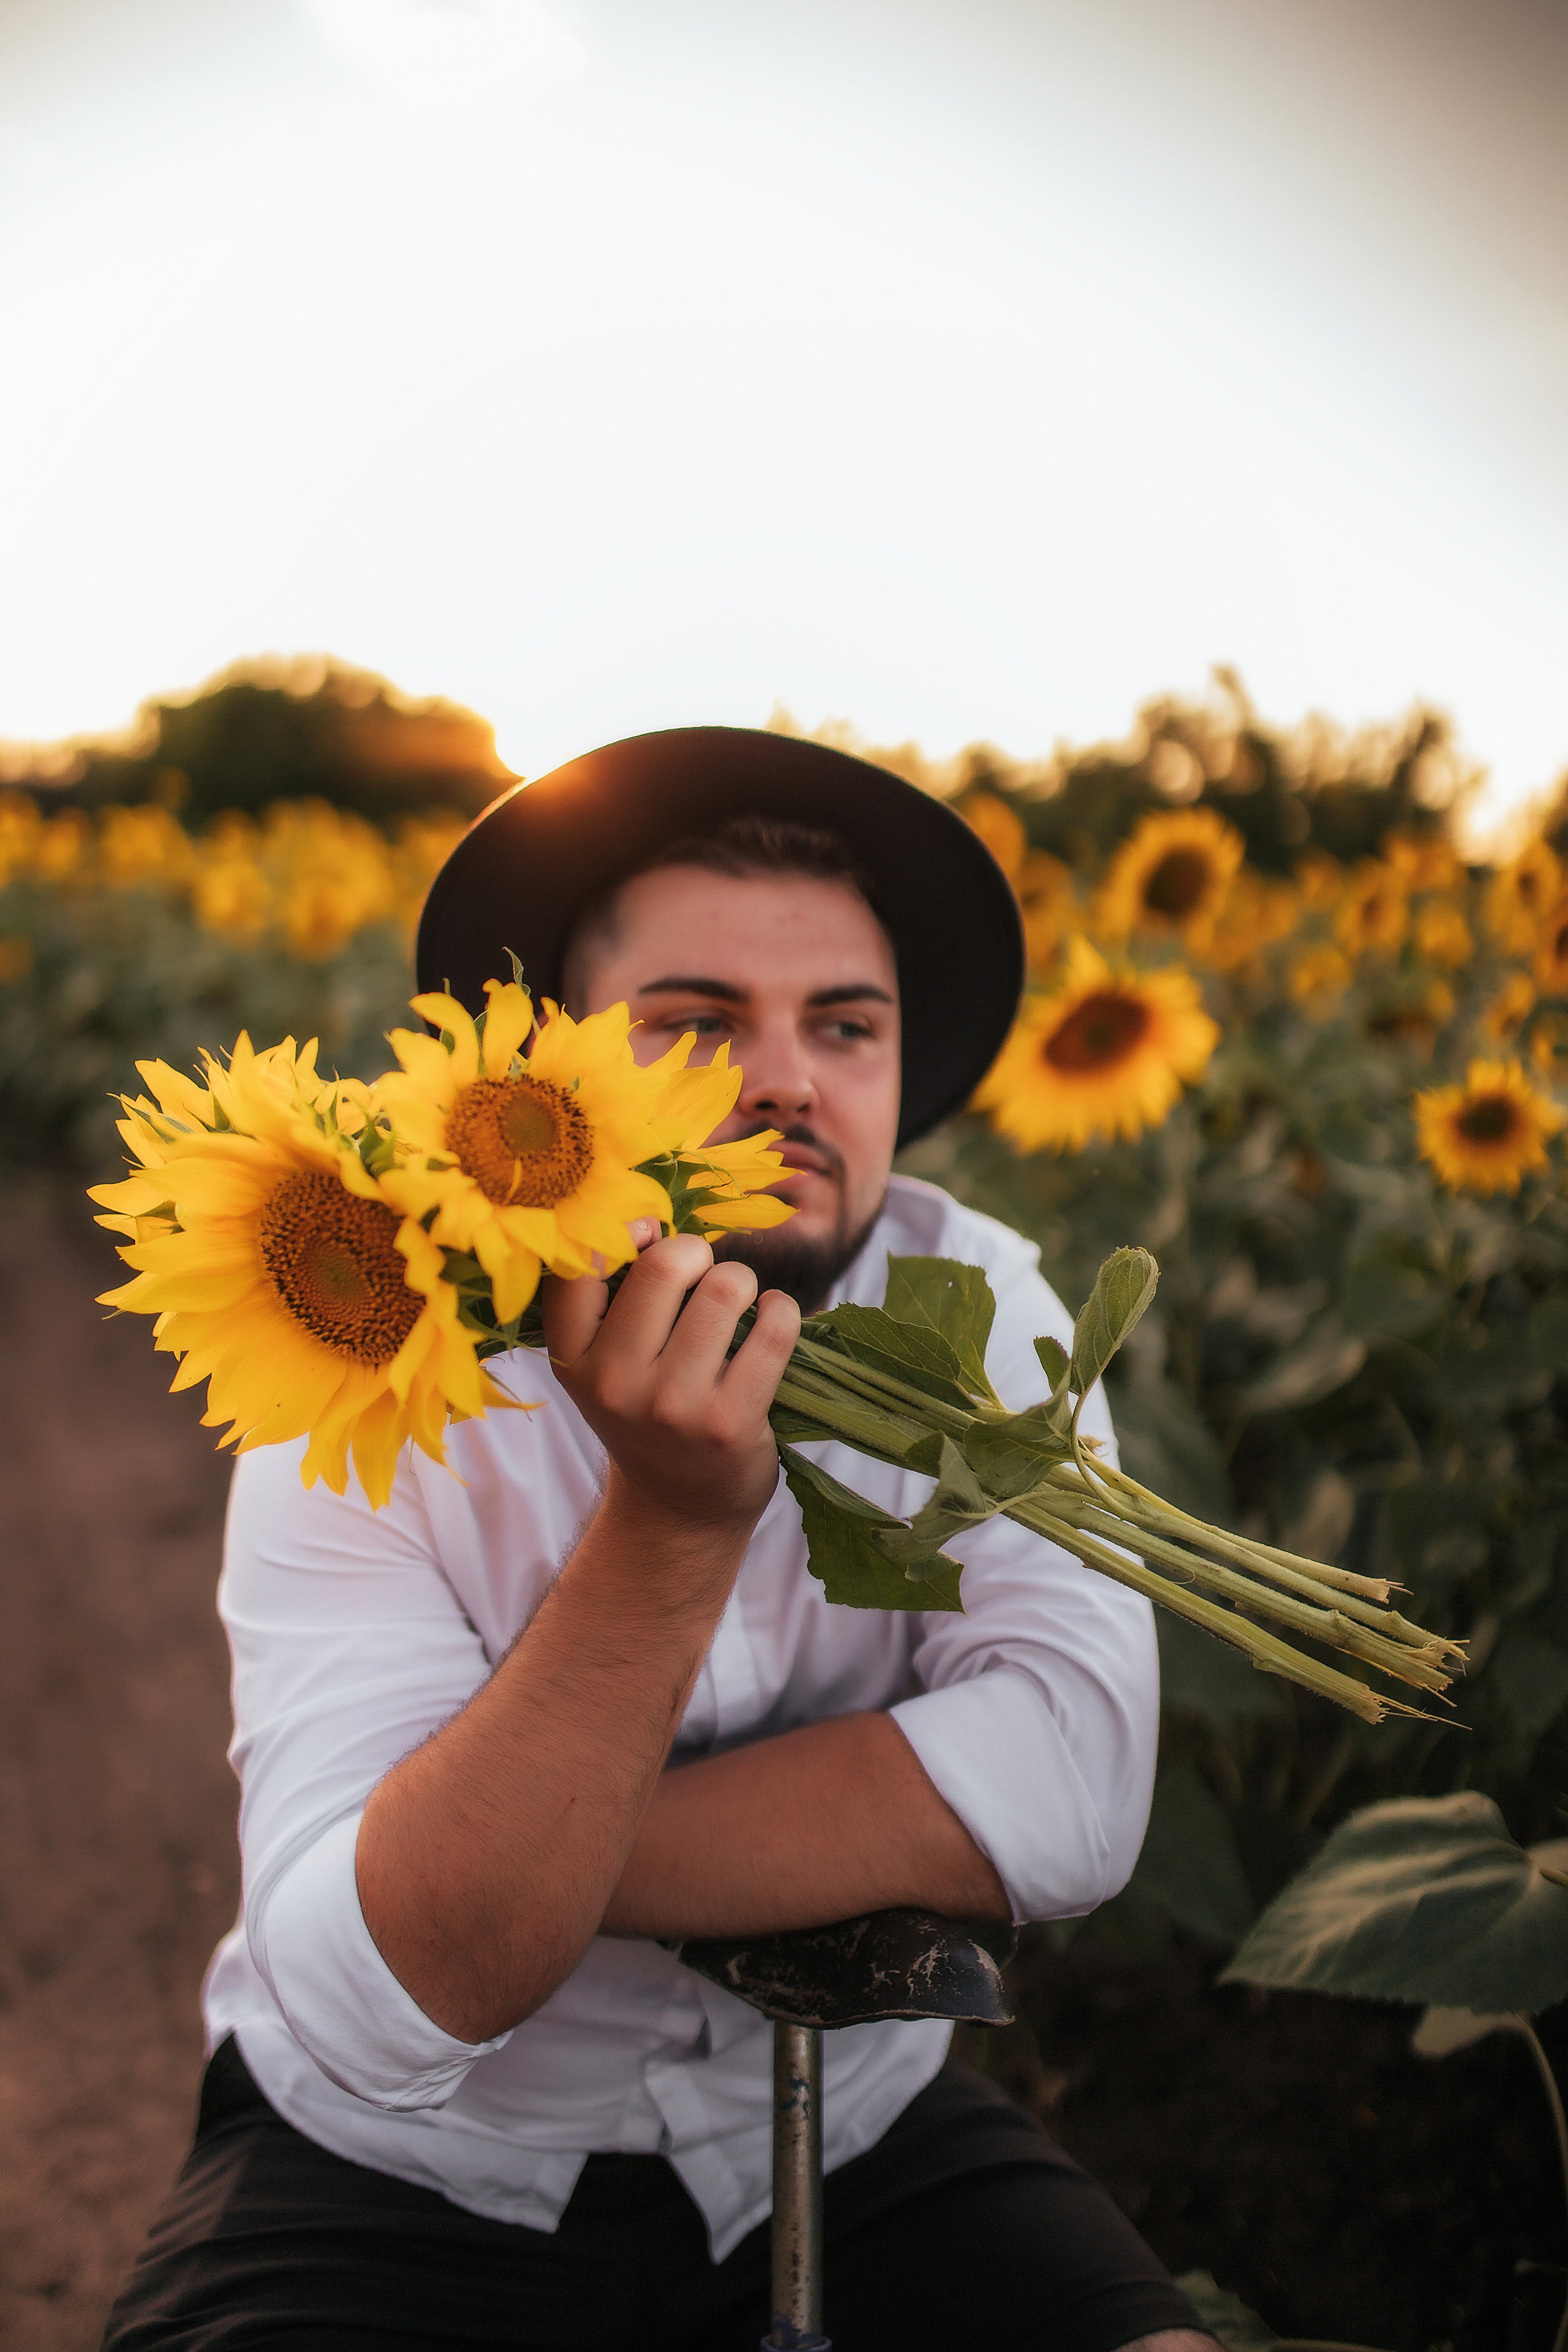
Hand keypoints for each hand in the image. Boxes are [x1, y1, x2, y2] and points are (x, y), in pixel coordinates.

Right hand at [543, 1234, 800, 1540]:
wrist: (680, 1509)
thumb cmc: (647, 1413)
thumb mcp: (605, 1363)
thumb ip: (612, 1297)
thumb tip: (647, 1219)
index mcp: (572, 1358)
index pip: (578, 1265)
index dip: (622, 1232)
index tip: (648, 1236)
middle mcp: (614, 1383)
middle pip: (664, 1264)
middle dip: (697, 1253)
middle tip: (704, 1275)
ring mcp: (672, 1407)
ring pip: (725, 1288)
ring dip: (743, 1282)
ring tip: (740, 1303)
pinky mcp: (729, 1423)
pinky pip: (773, 1329)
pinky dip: (782, 1311)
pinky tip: (773, 1320)